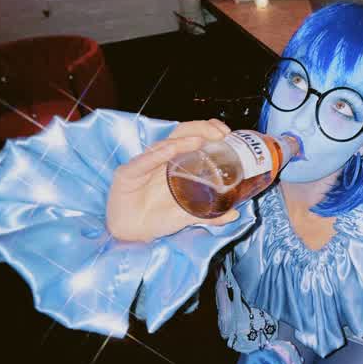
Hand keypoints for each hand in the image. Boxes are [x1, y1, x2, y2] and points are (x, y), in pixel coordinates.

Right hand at [106, 119, 239, 241]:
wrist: (131, 235)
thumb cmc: (156, 219)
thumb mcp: (188, 216)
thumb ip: (210, 214)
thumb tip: (234, 213)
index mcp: (174, 164)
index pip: (191, 138)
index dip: (208, 130)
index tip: (226, 133)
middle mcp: (160, 159)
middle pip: (180, 134)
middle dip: (202, 129)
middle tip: (220, 134)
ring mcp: (144, 164)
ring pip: (164, 144)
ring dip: (183, 140)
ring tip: (202, 140)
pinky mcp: (128, 173)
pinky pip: (144, 160)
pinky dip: (160, 153)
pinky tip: (172, 149)